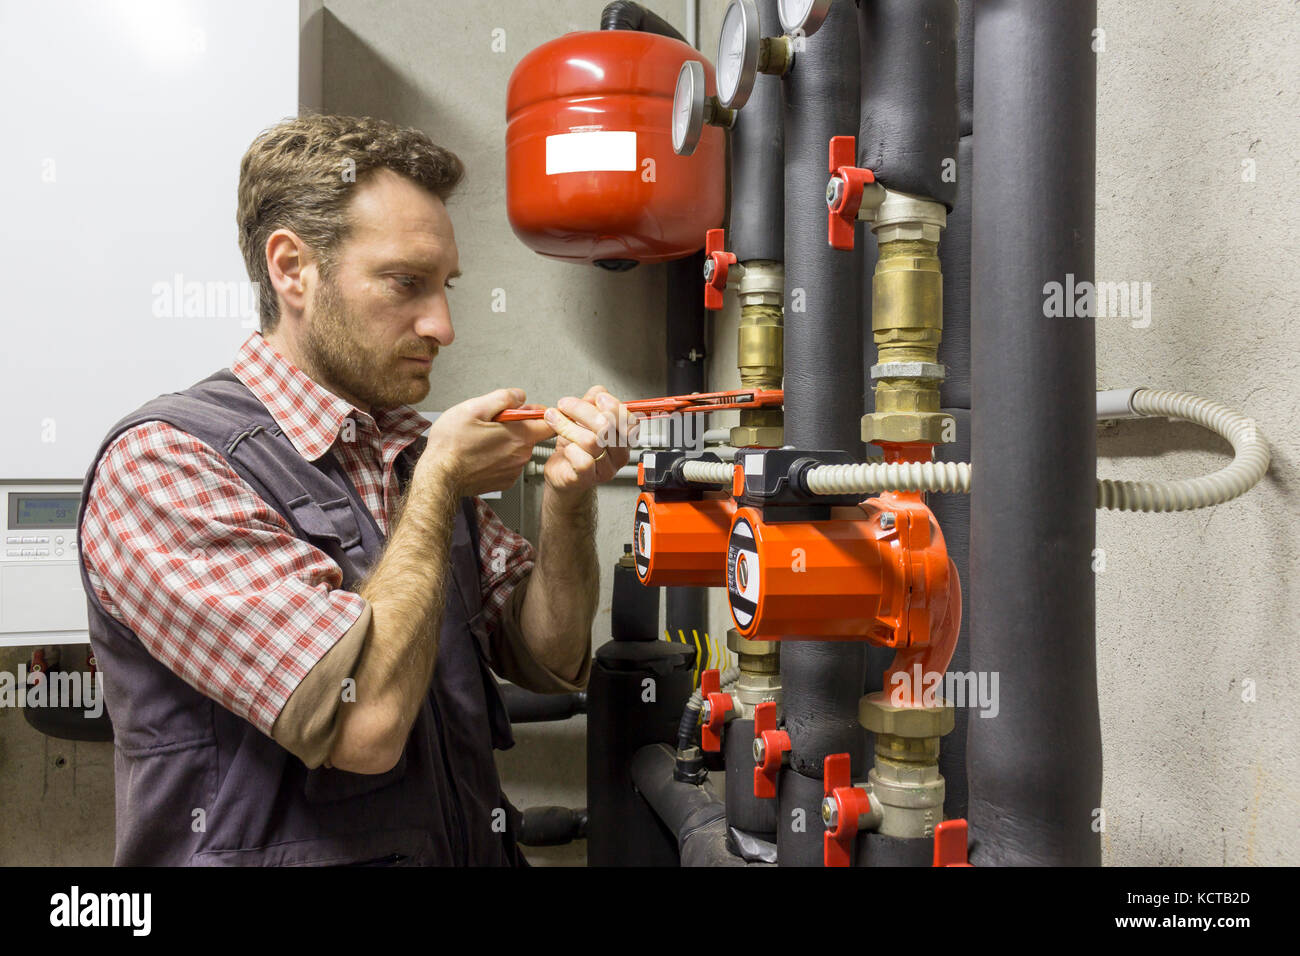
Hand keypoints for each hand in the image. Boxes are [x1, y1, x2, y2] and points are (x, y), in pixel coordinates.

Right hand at [419, 388, 552, 495]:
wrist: (438, 477)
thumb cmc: (451, 445)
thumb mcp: (473, 408)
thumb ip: (502, 398)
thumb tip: (519, 396)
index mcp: (519, 436)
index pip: (549, 423)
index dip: (539, 413)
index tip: (526, 410)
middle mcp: (520, 455)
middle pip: (531, 434)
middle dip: (516, 425)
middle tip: (493, 422)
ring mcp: (513, 470)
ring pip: (518, 449)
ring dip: (506, 441)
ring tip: (483, 439)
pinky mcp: (504, 481)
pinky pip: (509, 463)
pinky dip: (500, 457)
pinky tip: (482, 454)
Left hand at [542, 386, 637, 500]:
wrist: (562, 472)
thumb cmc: (576, 446)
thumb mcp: (584, 418)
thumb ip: (593, 402)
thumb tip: (597, 392)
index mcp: (623, 438)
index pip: (630, 421)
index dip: (615, 407)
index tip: (598, 398)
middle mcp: (618, 455)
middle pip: (607, 427)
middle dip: (582, 410)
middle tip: (565, 404)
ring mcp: (605, 469)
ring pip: (591, 441)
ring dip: (567, 426)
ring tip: (553, 418)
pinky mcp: (587, 479)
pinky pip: (582, 461)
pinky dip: (570, 450)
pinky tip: (565, 447)